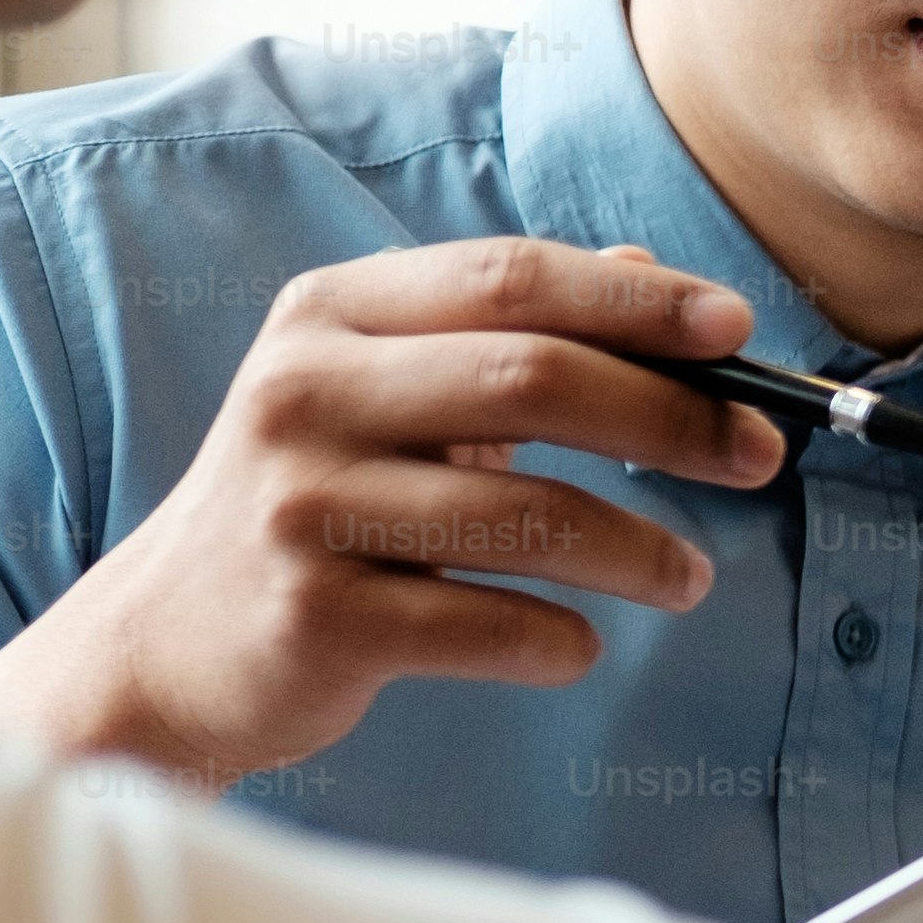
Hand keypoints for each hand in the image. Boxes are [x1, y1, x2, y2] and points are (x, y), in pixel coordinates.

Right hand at [0, 238, 785, 783]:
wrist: (166, 648)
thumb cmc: (311, 509)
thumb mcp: (384, 395)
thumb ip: (505, 334)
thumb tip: (654, 274)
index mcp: (329, 317)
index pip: (509, 278)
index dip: (637, 302)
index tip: (739, 329)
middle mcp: (304, 393)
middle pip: (534, 378)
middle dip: (673, 418)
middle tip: (757, 456)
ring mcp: (303, 506)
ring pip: (531, 515)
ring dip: (642, 551)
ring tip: (689, 578)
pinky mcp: (316, 617)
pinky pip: (494, 627)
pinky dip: (563, 641)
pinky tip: (577, 644)